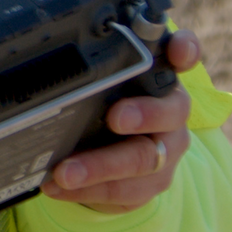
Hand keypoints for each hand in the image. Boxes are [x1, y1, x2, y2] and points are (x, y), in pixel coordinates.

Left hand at [40, 30, 204, 213]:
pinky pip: (122, 192)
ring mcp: (165, 153)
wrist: (116, 154)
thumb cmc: (106, 103)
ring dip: (100, 167)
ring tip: (63, 172)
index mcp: (162, 77)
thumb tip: (48, 39)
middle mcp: (172, 114)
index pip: (183, 53)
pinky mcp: (149, 185)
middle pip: (168, 113)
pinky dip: (86, 191)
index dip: (184, 49)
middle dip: (143, 114)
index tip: (176, 52)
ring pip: (141, 161)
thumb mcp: (100, 82)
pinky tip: (56, 187)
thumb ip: (91, 63)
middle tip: (116, 117)